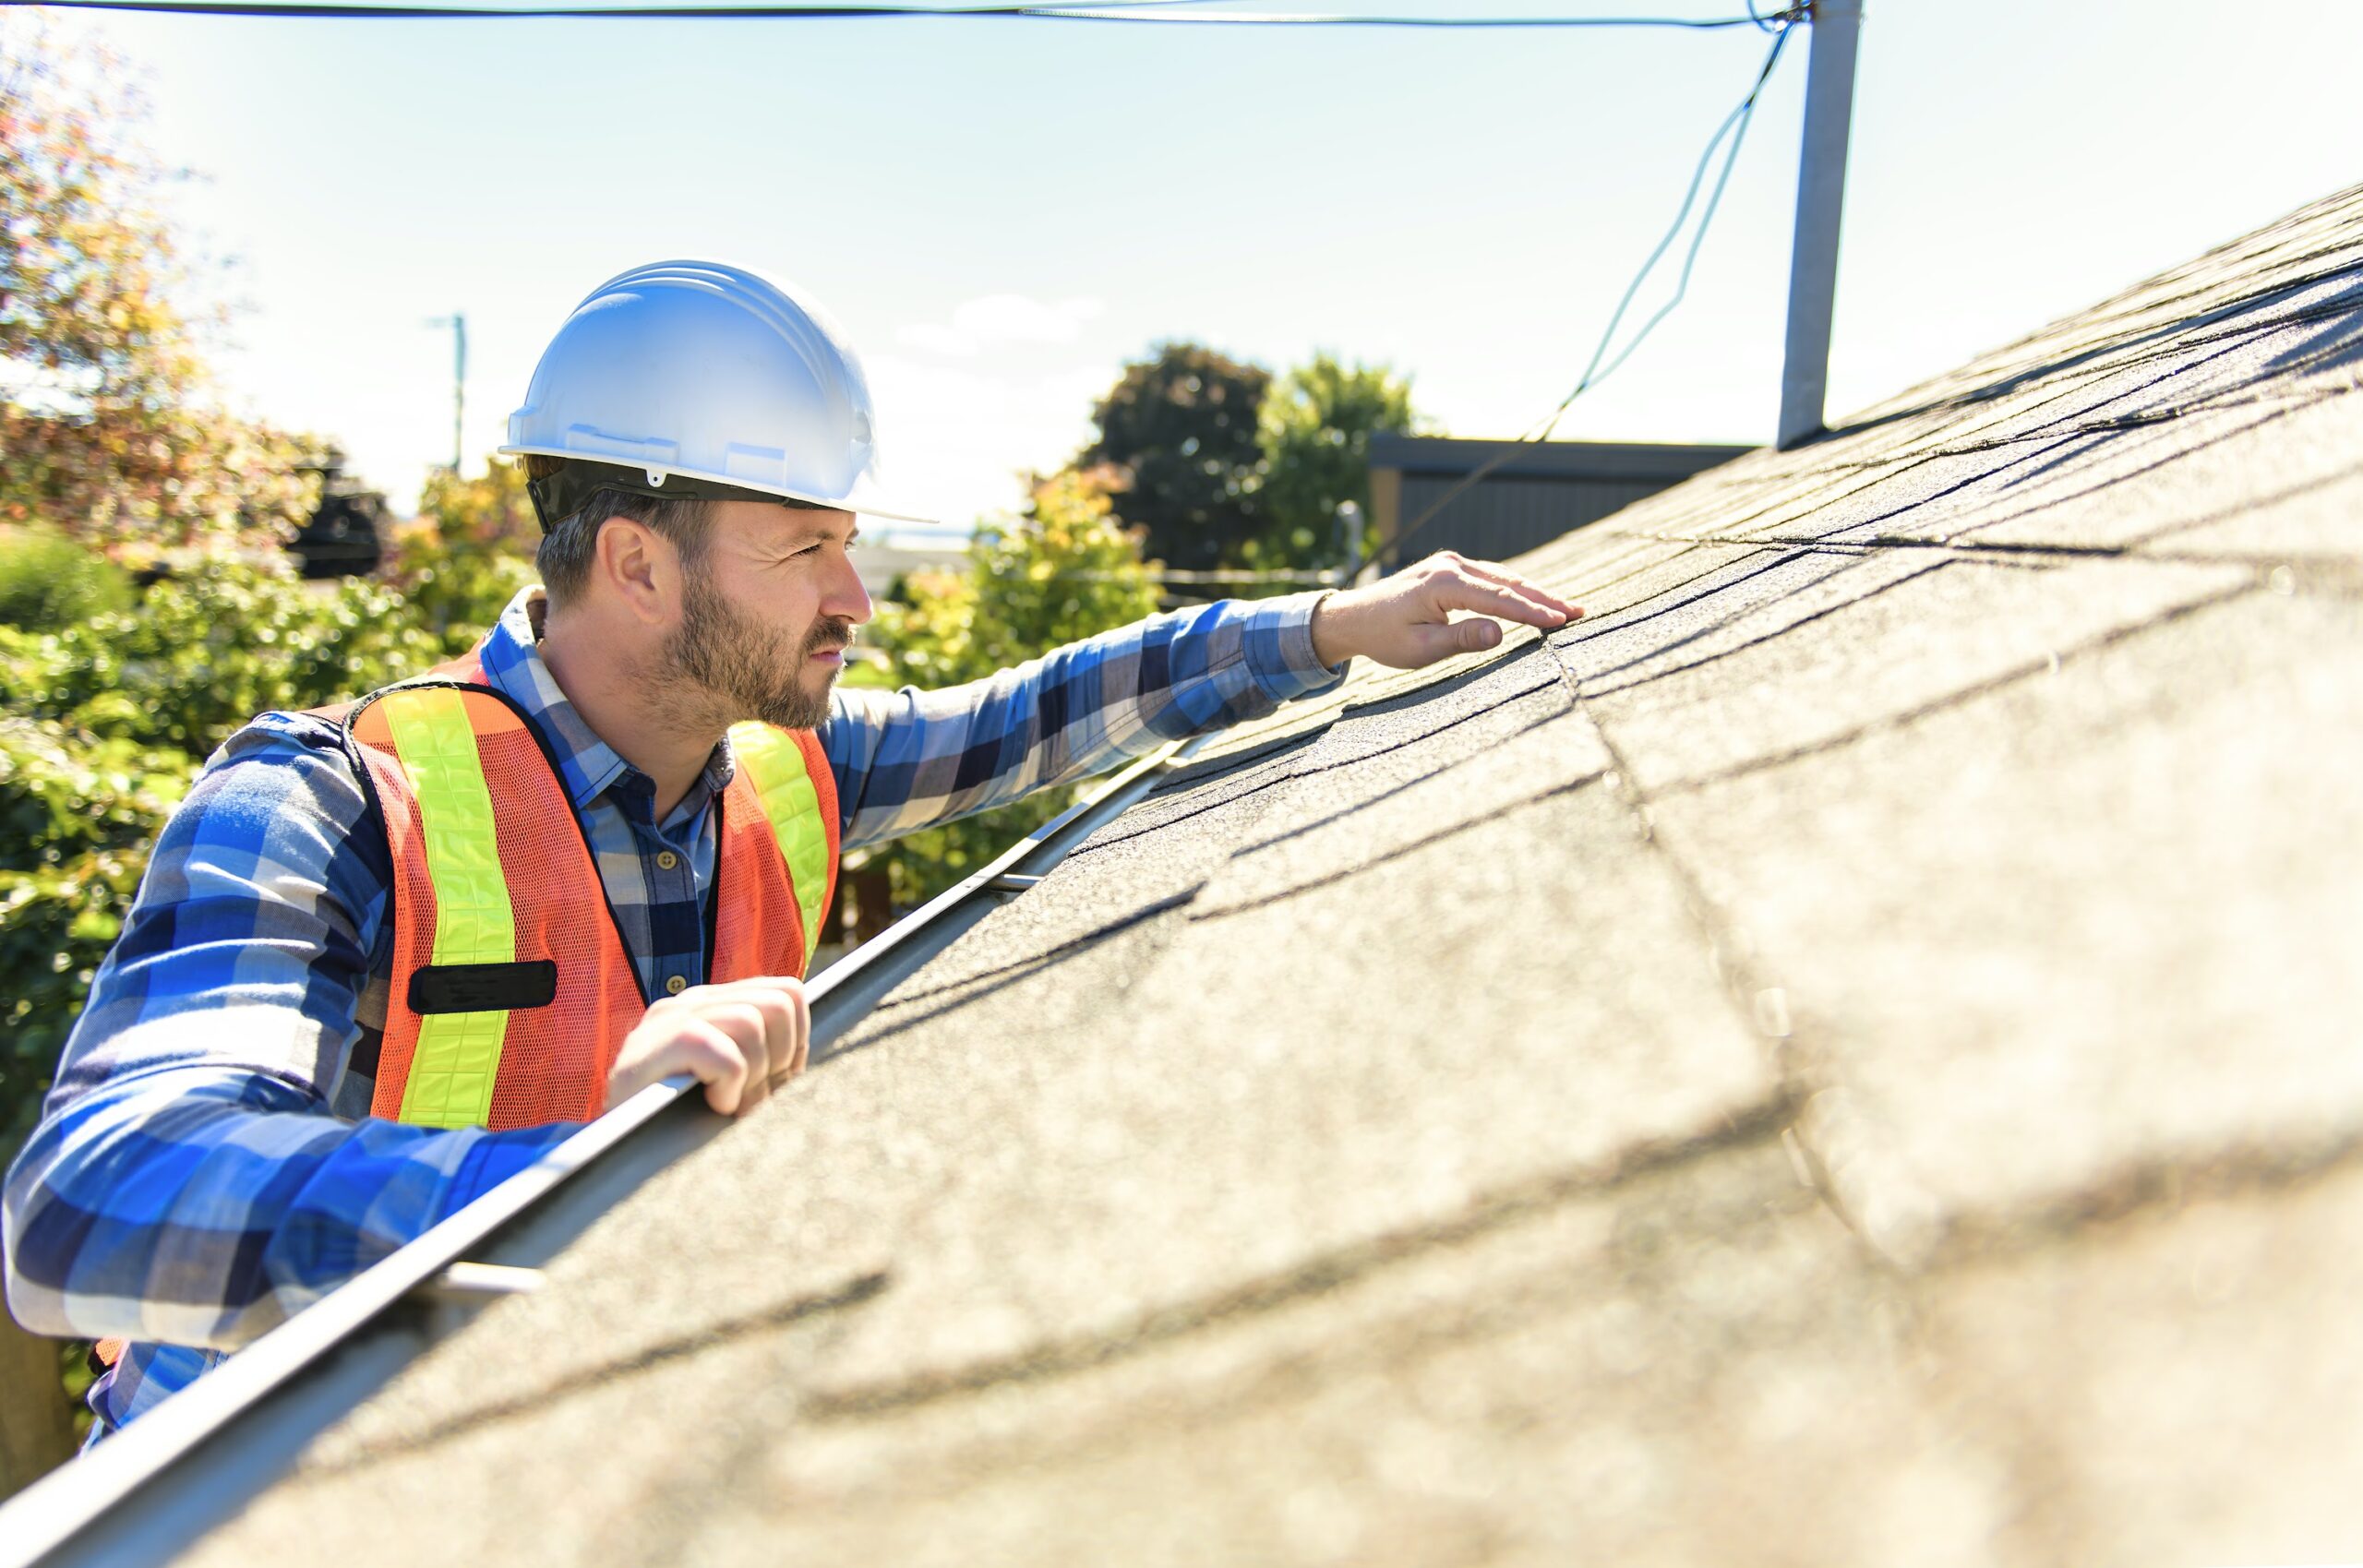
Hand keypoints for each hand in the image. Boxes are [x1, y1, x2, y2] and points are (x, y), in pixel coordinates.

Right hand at [602, 976, 810, 1116]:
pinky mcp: (653, 1045)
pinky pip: (722, 1053)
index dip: (796, 1042)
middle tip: (752, 1098)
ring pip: (751, 1022)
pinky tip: (713, 1105)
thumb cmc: (682, 1123)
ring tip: (730, 1106)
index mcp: (715, 1004)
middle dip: (780, 1059)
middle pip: (778, 1003)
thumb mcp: (734, 1084)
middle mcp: (692, 1001)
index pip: (787, 993)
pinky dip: (728, 1087)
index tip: (777, 1082)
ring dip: (752, 1077)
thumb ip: (766, 1060)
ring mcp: (668, 1018)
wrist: (613, 1154)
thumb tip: (808, 1062)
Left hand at [1310, 552, 1581, 669]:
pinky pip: (1491, 578)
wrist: (1356, 617)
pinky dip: (1516, 589)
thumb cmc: (1385, 638)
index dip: (1532, 612)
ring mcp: (1452, 563)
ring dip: (1535, 593)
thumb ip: (1461, 639)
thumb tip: (1501, 634)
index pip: (1499, 599)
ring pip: (1503, 577)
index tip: (1561, 622)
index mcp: (1443, 583)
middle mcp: (1451, 565)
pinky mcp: (1452, 568)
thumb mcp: (1421, 648)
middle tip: (1579, 613)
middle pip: (1508, 582)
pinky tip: (1536, 600)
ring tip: (1567, 608)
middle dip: (1545, 599)